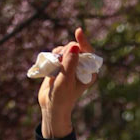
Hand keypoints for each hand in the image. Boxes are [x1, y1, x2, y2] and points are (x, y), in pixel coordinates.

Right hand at [39, 24, 97, 139]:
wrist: (51, 107)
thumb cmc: (61, 98)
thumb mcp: (66, 81)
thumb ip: (70, 63)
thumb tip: (74, 46)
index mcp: (89, 72)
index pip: (89, 52)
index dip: (83, 41)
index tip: (78, 32)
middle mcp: (82, 68)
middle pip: (75, 48)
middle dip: (66, 50)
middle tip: (59, 60)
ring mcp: (71, 66)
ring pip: (65, 49)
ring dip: (58, 53)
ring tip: (54, 64)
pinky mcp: (61, 66)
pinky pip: (58, 53)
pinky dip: (53, 55)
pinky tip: (51, 64)